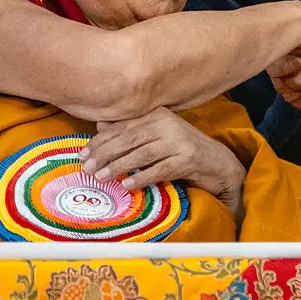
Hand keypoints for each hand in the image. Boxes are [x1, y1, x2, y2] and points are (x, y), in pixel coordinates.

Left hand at [78, 108, 246, 214]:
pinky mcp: (189, 159)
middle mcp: (167, 124)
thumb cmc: (182, 149)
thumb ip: (131, 129)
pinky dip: (143, 176)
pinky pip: (161, 168)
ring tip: (101, 178)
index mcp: (156, 115)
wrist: (218, 162)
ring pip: (142, 153)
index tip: (83, 154)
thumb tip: (100, 125)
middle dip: (105, 153)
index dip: (100, 140)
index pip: (122, 126)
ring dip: (119, 166)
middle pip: (129, 138)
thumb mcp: (156, 135)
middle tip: (87, 168)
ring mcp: (179, 141)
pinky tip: (128, 184)